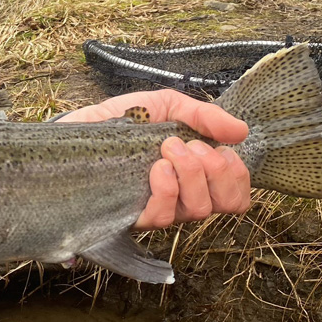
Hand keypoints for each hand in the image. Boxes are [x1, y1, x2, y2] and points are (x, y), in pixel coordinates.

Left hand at [56, 90, 250, 229]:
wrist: (80, 124)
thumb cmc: (124, 118)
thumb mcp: (166, 105)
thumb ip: (203, 116)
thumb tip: (240, 131)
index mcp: (195, 175)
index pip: (236, 195)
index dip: (237, 174)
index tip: (218, 147)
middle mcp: (181, 196)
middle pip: (225, 205)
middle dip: (216, 171)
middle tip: (189, 146)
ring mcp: (156, 207)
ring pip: (196, 211)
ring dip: (190, 175)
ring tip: (167, 149)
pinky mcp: (130, 215)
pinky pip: (162, 217)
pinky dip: (166, 189)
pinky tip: (156, 168)